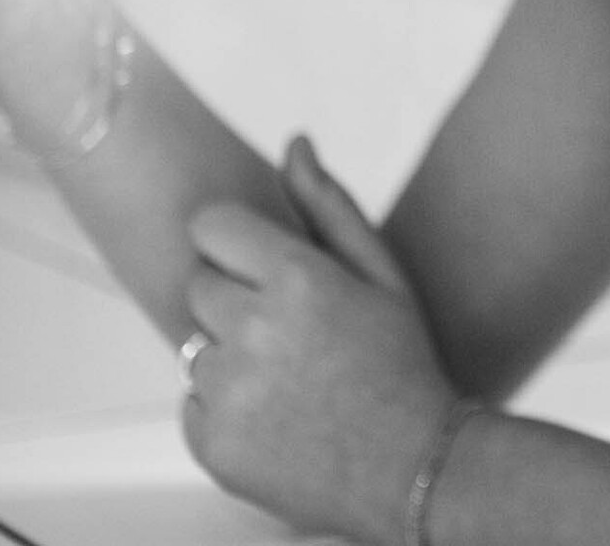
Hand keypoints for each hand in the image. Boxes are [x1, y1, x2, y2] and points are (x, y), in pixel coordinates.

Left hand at [183, 137, 459, 542]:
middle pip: (199, 285)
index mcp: (298, 279)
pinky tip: (280, 414)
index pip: (210, 226)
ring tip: (293, 379)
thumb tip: (294, 143)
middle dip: (235, 300)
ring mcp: (229, 391)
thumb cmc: (404, 364)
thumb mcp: (383, 275)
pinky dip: (226, 409)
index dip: (236, 243)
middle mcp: (255, 331)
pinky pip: (193, 404)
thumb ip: (330, 205)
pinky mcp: (212, 443)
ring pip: (195, 347)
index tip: (261, 264)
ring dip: (231, 356)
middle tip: (292, 331)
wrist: (416, 468)